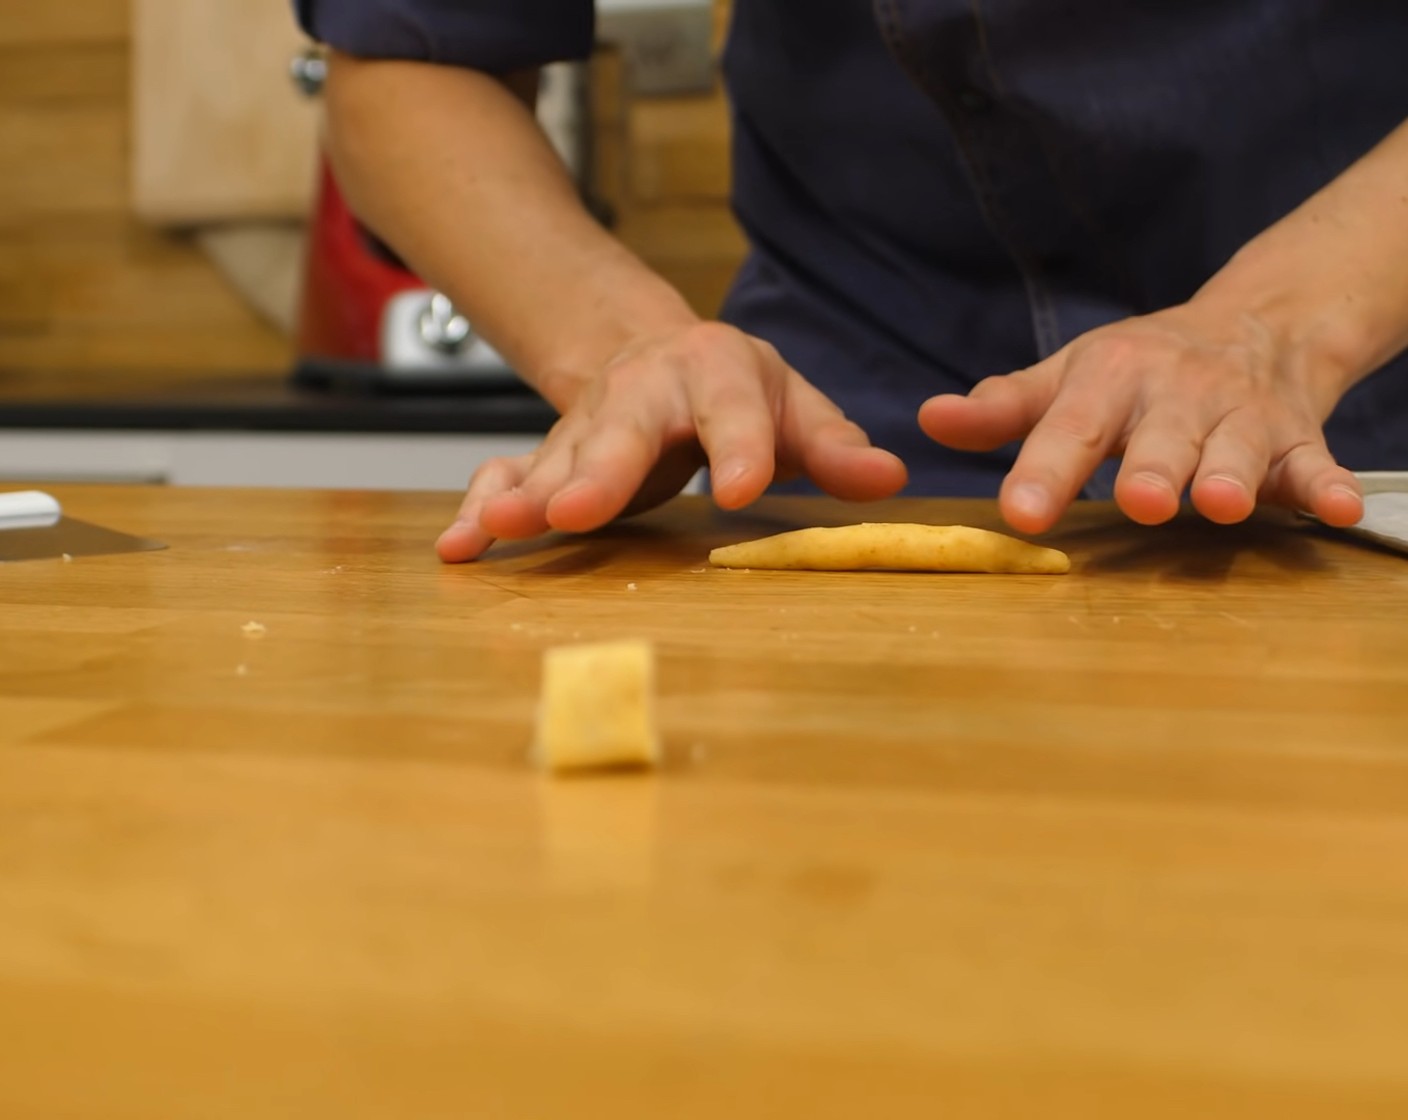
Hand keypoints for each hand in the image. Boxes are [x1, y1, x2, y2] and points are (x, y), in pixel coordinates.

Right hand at [436, 322, 907, 560]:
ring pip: (554, 455)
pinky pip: (509, 474)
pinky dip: (479, 507)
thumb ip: (832, 446)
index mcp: (718, 368)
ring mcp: (589, 422)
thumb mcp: (793, 408)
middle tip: (574, 510)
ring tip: (497, 530)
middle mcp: (643, 390)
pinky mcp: (552, 452)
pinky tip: (458, 547)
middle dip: (597, 469)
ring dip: (524, 495)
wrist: (659, 356)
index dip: (738, 447)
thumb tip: (889, 479)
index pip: (732, 407)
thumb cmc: (738, 393)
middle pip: (621, 428)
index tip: (740, 491)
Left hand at [918, 302, 1364, 533]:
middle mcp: (1176, 393)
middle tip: (1140, 502)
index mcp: (1109, 378)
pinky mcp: (1294, 438)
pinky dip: (1328, 484)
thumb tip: (929, 419)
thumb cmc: (1133, 372)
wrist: (1249, 326)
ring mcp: (1238, 415)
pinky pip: (1314, 462)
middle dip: (1153, 468)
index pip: (1071, 426)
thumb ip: (1003, 408)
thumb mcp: (1065, 379)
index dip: (1045, 469)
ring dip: (1232, 474)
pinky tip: (1337, 510)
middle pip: (1163, 436)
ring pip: (1237, 447)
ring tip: (1221, 505)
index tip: (1021, 514)